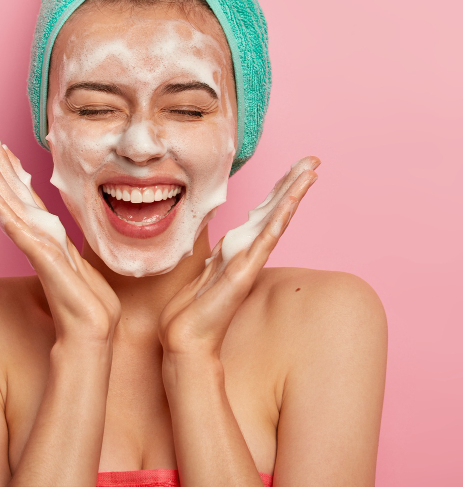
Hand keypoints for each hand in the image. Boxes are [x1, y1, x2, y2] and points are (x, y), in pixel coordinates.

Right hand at [0, 135, 120, 345]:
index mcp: (49, 236)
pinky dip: (2, 210)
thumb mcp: (81, 264)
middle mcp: (38, 237)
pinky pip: (18, 229)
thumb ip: (69, 247)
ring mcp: (37, 246)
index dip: (14, 171)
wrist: (92, 331)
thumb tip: (65, 236)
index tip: (2, 147)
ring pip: (10, 206)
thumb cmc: (89, 303)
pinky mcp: (41, 258)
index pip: (27, 197)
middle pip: (13, 195)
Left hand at [158, 157, 319, 358]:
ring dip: (292, 194)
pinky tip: (290, 201)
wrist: (185, 338)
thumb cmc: (188, 312)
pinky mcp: (244, 272)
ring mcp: (248, 262)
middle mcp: (246, 253)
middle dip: (292, 184)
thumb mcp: (199, 274)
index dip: (276, 191)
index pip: (260, 214)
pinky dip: (279, 219)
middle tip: (312, 160)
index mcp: (236, 251)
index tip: (292, 169)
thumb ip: (211, 260)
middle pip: (273, 211)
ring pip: (275, 220)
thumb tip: (213, 250)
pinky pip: (265, 240)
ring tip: (310, 171)